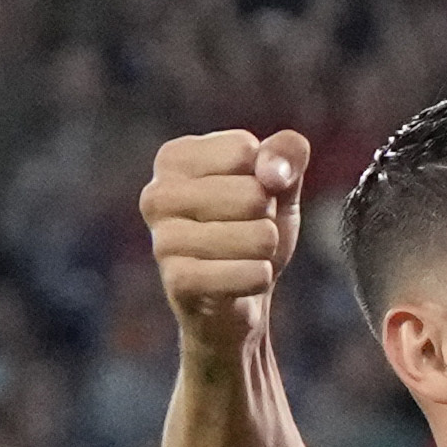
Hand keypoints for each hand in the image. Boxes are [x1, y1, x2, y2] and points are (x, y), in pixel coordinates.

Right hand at [139, 128, 311, 355]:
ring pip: (258, 236)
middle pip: (253, 194)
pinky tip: (248, 279)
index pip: (245, 151)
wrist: (238, 296)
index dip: (266, 178)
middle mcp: (157, 195)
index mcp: (174, 158)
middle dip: (268, 218)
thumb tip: (272, 172)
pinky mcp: (179, 282)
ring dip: (266, 250)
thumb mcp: (279, 180)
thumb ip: (288, 152)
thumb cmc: (252, 226)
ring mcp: (163, 241)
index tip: (247, 195)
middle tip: (247, 232)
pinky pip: (249, 274)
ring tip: (245, 256)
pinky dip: (261, 278)